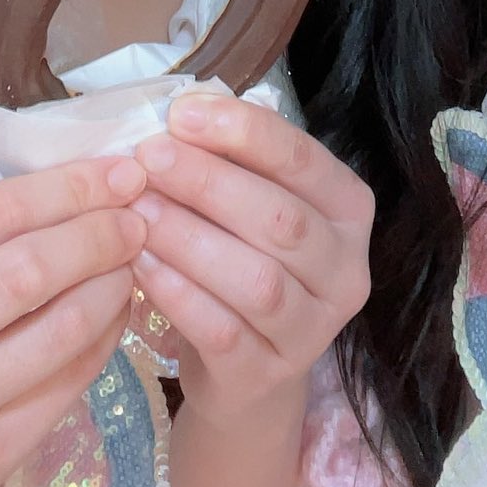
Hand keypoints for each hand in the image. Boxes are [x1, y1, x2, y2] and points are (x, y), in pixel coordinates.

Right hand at [0, 157, 147, 486]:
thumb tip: (65, 186)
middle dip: (101, 232)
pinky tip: (114, 313)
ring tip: (134, 258)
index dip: (69, 187)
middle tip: (139, 212)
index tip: (119, 170)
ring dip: (113, 285)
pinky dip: (102, 340)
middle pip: (31, 269)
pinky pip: (64, 386)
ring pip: (59, 329)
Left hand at [129, 96, 372, 434]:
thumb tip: (183, 111)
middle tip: (148, 158)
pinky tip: (140, 265)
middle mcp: (346, 269)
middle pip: (280, 218)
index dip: (244, 131)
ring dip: (190, 238)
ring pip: (256, 278)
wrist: (248, 375)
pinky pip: (223, 330)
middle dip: (208, 181)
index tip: (181, 113)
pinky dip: (179, 294)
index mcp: (349, 210)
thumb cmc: (246, 262)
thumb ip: (234, 160)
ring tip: (137, 211)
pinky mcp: (270, 374)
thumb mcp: (253, 206)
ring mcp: (313, 329)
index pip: (303, 159)